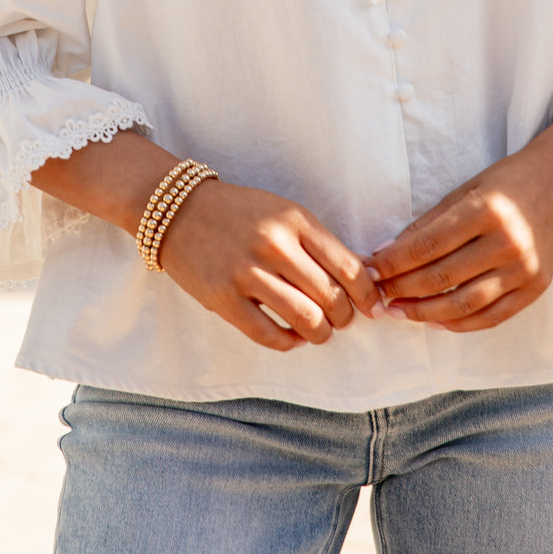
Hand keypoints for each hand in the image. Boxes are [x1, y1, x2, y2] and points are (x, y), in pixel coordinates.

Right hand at [158, 179, 385, 352]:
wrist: (180, 211)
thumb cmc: (240, 213)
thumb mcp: (284, 213)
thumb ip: (318, 243)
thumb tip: (362, 276)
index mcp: (294, 220)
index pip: (348, 266)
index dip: (367, 294)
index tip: (372, 305)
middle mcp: (274, 245)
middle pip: (331, 297)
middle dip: (345, 317)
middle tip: (343, 320)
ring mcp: (247, 273)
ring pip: (305, 320)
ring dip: (322, 333)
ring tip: (321, 331)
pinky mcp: (224, 299)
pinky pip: (269, 335)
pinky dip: (290, 342)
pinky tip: (294, 335)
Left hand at [365, 139, 552, 331]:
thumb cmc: (507, 183)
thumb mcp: (465, 190)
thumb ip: (428, 223)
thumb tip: (386, 253)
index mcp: (486, 210)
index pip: (428, 245)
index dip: (394, 262)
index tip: (369, 270)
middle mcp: (507, 242)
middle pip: (442, 276)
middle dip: (402, 288)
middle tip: (376, 295)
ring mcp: (524, 269)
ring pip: (464, 304)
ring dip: (424, 313)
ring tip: (397, 312)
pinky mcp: (536, 288)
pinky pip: (491, 317)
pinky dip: (459, 324)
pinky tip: (433, 322)